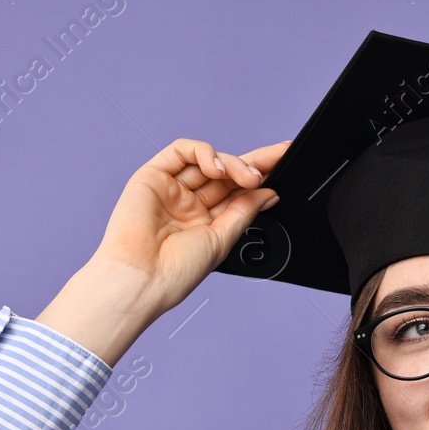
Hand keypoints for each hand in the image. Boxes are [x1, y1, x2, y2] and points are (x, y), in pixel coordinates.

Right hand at [86, 137, 290, 318]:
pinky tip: (217, 168)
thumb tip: (269, 193)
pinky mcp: (152, 175)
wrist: (142, 278)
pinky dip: (204, 153)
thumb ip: (244, 212)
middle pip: (227, 173)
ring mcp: (171, 188)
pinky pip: (181, 151)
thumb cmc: (175, 271)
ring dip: (233, 163)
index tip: (286, 165)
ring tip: (247, 176)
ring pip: (208, 160)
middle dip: (255, 164)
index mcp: (207, 222)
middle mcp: (189, 203)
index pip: (238, 192)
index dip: (261, 178)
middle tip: (278, 160)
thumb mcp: (222, 241)